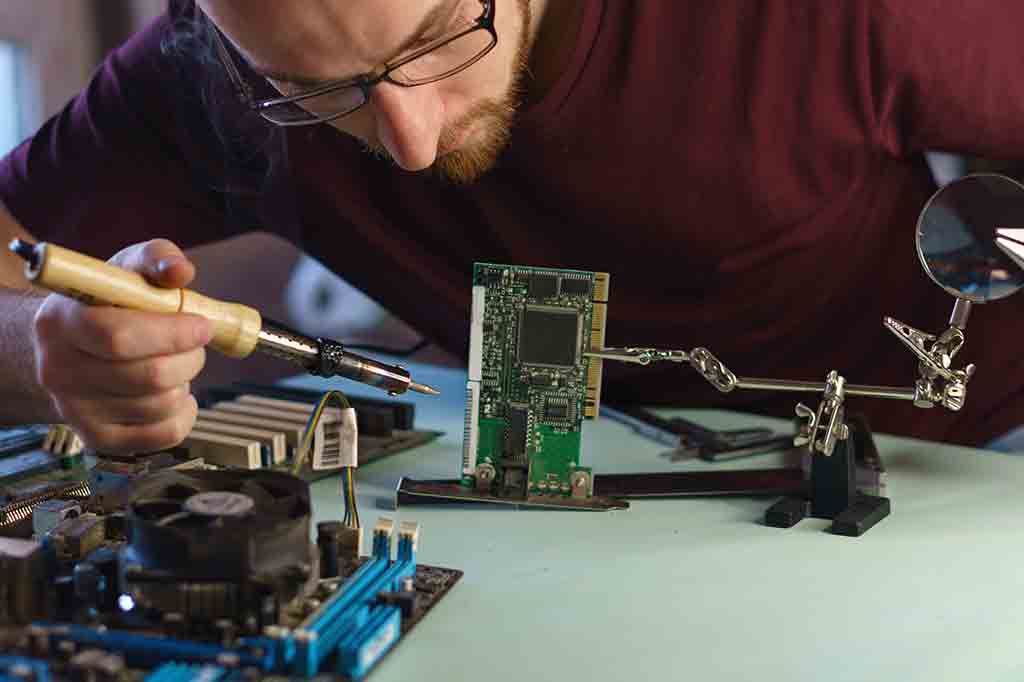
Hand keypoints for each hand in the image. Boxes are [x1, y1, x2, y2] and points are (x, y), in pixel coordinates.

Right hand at [31, 239, 211, 453]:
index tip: (202, 325)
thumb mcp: (124, 270)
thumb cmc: (103, 305)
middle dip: (190, 357)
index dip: (173, 333)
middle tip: (195, 343)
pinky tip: (175, 392)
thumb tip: (181, 271)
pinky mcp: (97, 437)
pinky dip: (186, 412)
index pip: (119, 337)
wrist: (65, 349)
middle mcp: (60, 370)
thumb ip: (156, 259)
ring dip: (186, 381)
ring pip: (162, 405)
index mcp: (62, 322)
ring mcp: (76, 409)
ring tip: (175, 363)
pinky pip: (165, 433)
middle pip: (149, 376)